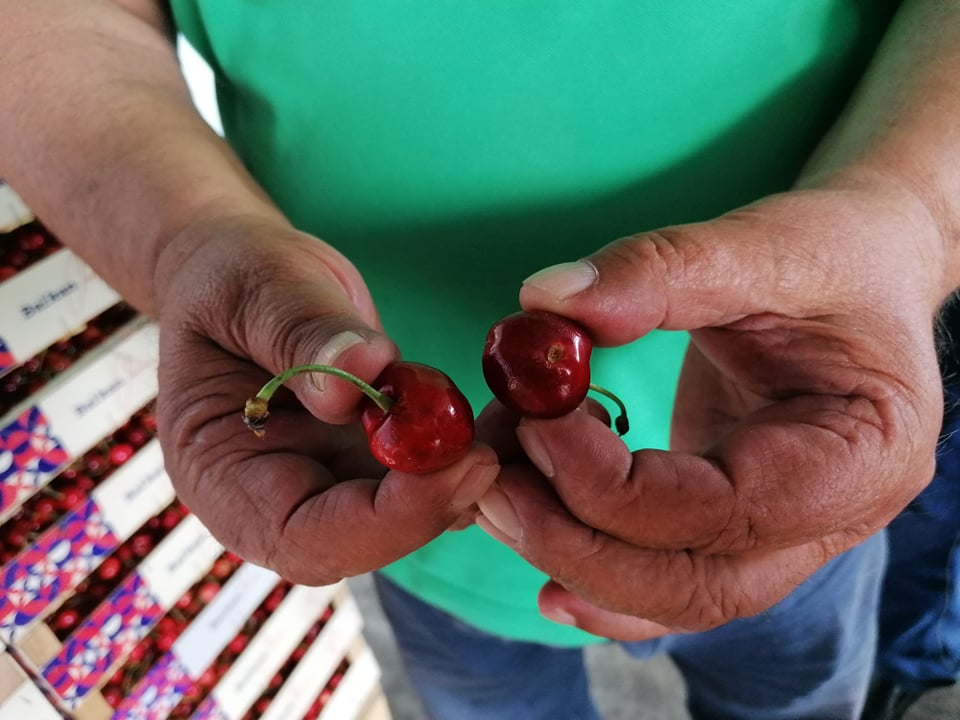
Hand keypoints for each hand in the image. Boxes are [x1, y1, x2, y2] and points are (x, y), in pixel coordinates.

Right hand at [153, 216, 497, 582]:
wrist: (251, 280)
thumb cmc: (234, 278)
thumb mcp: (254, 285)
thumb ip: (298, 328)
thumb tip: (362, 371)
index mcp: (223, 476)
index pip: (305, 538)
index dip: (388, 520)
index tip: (456, 462)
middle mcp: (278, 499)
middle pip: (368, 541)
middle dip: (438, 504)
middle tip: (495, 447)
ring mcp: (330, 485)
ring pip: (409, 517)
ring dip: (466, 481)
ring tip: (510, 421)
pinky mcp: (372, 464)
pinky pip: (427, 480)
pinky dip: (470, 453)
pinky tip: (503, 415)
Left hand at [476, 179, 947, 639]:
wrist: (865, 268)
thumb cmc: (838, 253)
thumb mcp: (768, 243)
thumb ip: (662, 270)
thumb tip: (544, 301)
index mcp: (860, 456)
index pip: (721, 510)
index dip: (609, 481)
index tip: (535, 420)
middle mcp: (828, 519)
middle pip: (691, 582)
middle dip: (574, 542)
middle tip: (488, 482)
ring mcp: (782, 533)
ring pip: (670, 593)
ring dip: (569, 555)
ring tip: (494, 494)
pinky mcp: (733, 520)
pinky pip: (666, 576)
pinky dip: (602, 580)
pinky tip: (543, 573)